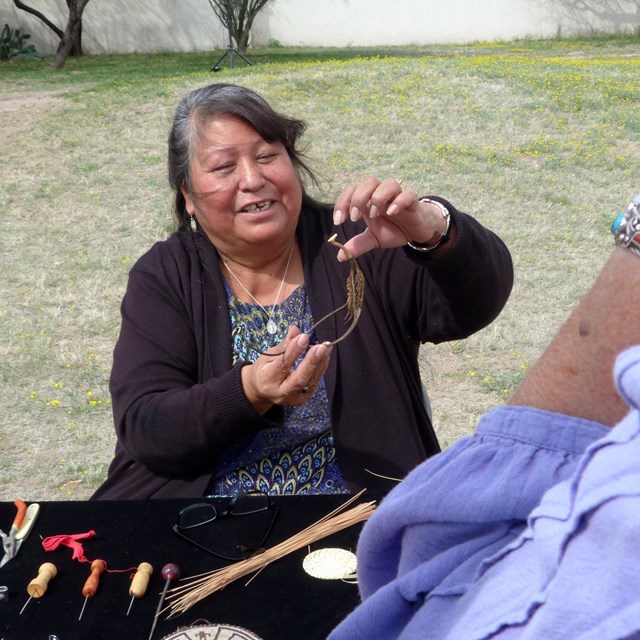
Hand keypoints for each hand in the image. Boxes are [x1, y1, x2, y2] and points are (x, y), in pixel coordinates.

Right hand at [241, 326, 332, 411]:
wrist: (261, 392)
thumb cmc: (264, 370)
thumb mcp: (268, 355)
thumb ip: (284, 344)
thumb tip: (296, 329)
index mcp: (267, 379)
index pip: (282, 365)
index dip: (294, 351)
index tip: (304, 337)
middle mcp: (280, 392)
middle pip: (299, 379)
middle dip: (311, 362)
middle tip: (321, 347)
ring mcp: (293, 398)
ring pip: (310, 382)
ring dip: (320, 364)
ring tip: (326, 348)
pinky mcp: (302, 399)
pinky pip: (314, 384)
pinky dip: (320, 369)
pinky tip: (325, 357)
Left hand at [332, 176, 448, 258]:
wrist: (416, 232)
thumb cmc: (394, 229)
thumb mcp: (374, 238)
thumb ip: (358, 244)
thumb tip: (340, 256)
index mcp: (368, 199)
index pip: (351, 190)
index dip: (342, 202)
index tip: (338, 221)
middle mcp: (381, 193)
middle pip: (368, 182)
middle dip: (357, 198)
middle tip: (354, 218)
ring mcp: (397, 195)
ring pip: (388, 183)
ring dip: (377, 197)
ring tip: (374, 215)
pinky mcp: (412, 201)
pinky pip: (408, 194)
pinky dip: (399, 201)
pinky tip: (392, 212)